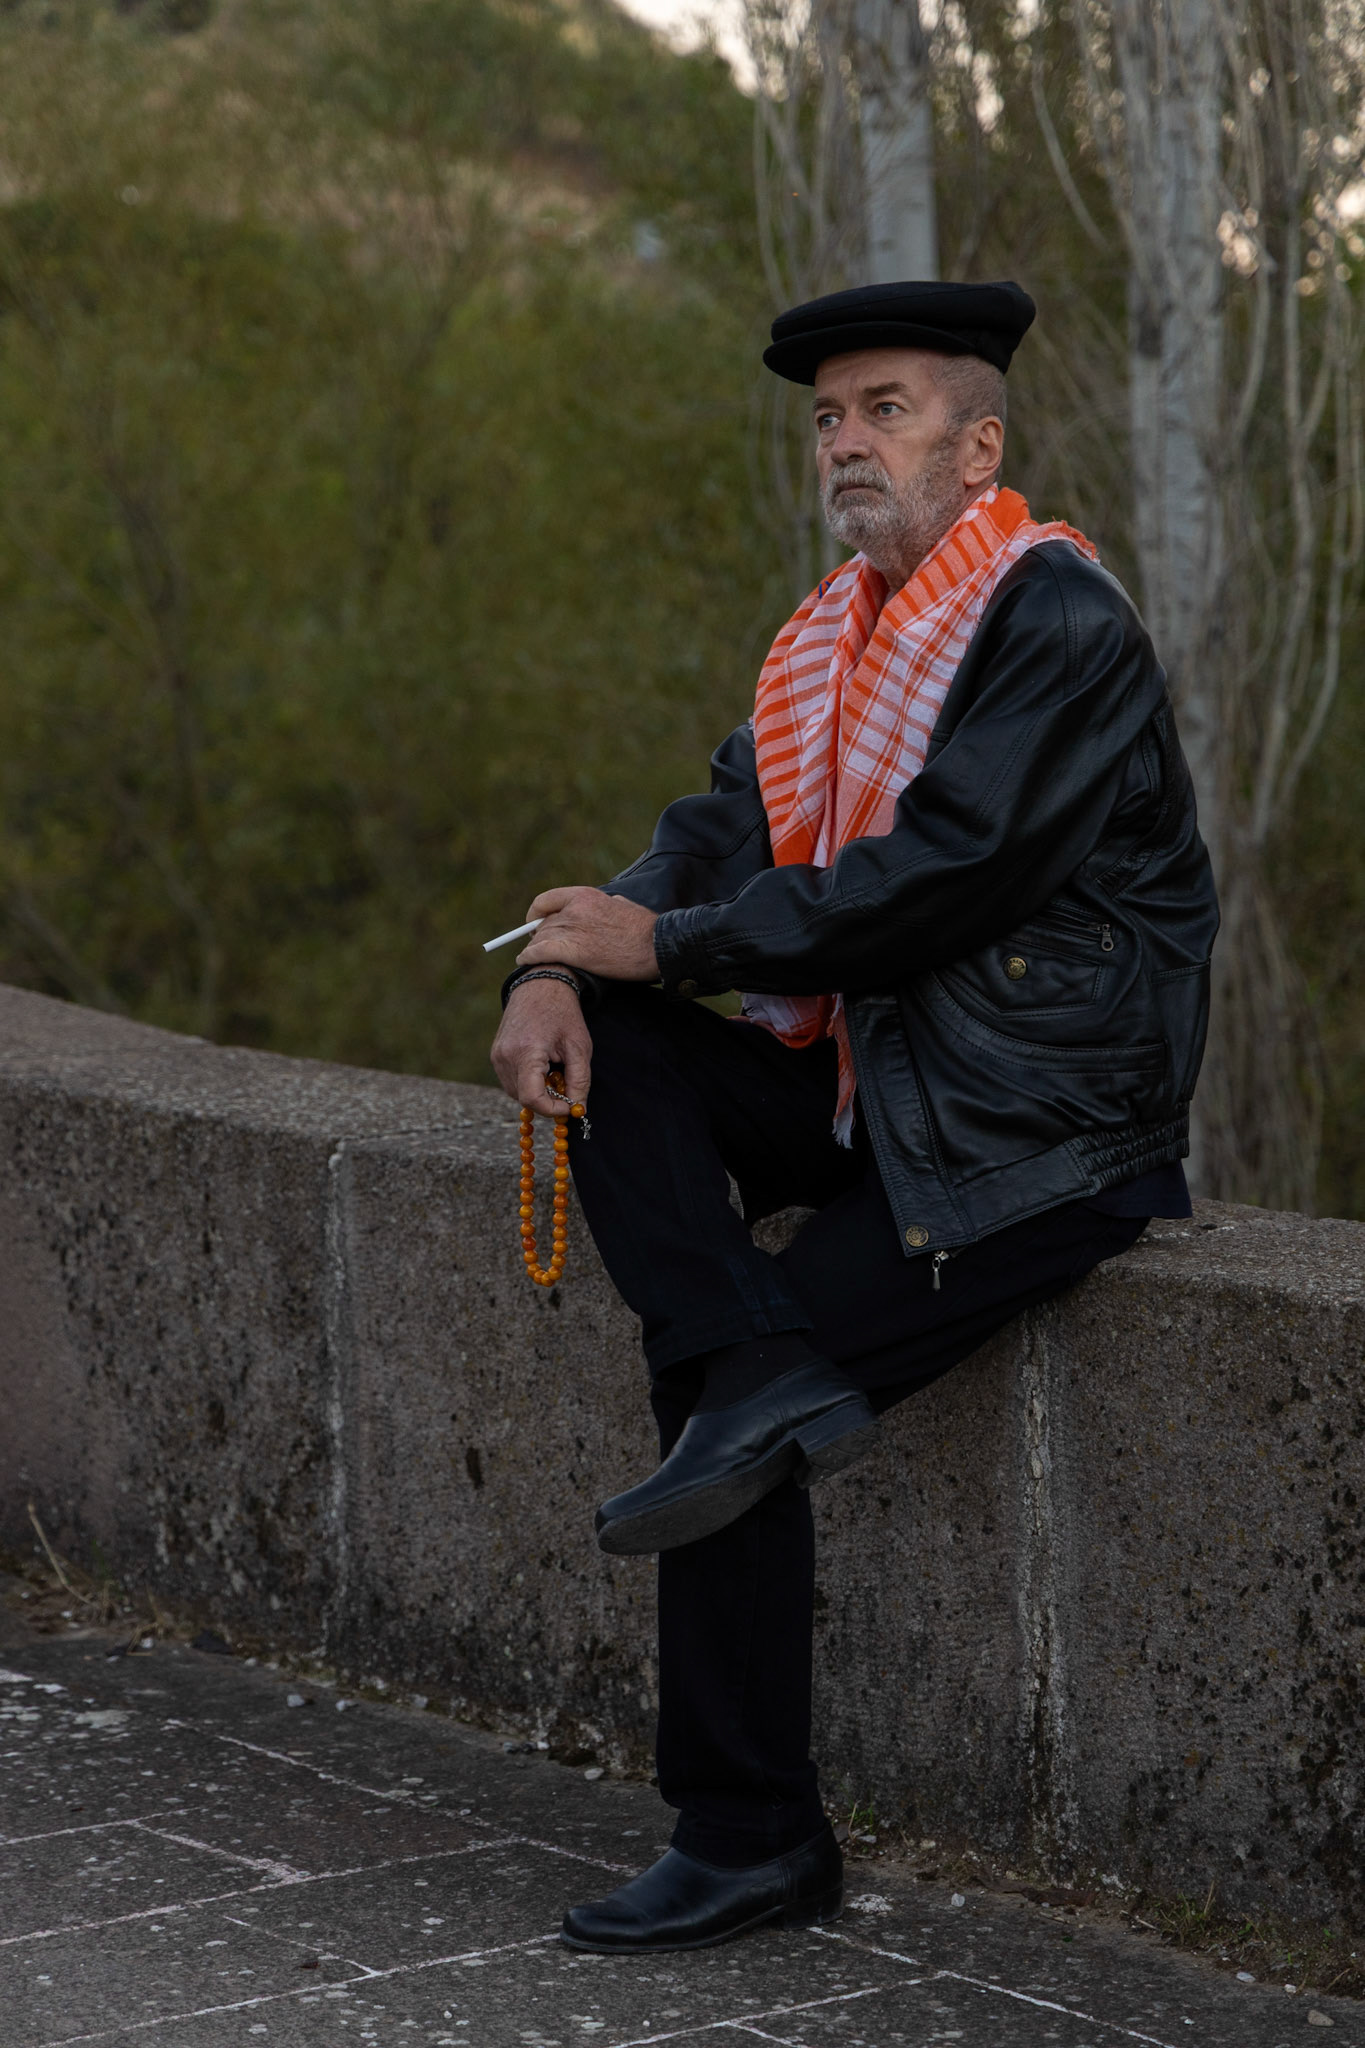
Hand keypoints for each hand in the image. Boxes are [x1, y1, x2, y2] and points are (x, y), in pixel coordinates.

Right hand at [491, 978, 593, 1119]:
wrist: (540, 985)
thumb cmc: (563, 1014)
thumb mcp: (579, 1047)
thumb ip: (579, 1081)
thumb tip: (577, 1109)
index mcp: (526, 1052)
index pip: (533, 1099)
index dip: (553, 1110)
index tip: (570, 1106)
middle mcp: (505, 1056)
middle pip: (525, 1098)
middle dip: (547, 1100)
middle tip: (565, 1083)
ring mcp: (497, 1056)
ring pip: (517, 1092)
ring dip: (537, 1091)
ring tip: (553, 1069)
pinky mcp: (495, 1055)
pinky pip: (511, 1081)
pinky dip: (528, 1082)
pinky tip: (541, 1064)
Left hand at [517, 885, 657, 980]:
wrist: (656, 946)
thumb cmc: (647, 930)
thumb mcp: (624, 906)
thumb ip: (606, 905)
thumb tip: (604, 907)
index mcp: (586, 896)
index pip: (548, 900)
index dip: (537, 913)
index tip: (536, 921)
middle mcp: (575, 909)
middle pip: (544, 922)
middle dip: (539, 935)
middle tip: (538, 944)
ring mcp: (573, 930)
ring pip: (541, 938)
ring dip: (534, 949)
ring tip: (529, 957)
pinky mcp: (572, 951)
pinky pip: (540, 952)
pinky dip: (529, 957)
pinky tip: (524, 962)